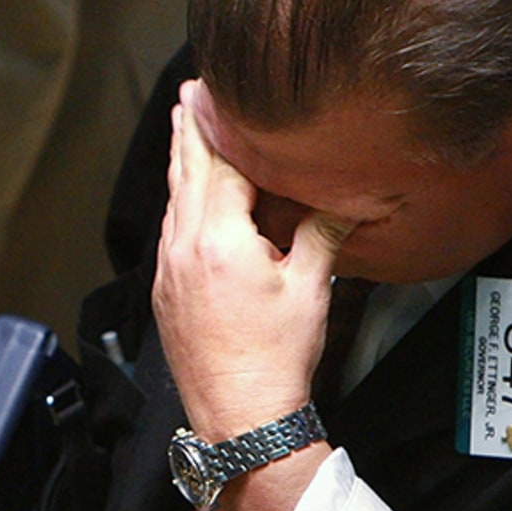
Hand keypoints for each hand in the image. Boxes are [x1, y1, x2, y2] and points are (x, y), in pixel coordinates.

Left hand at [152, 80, 354, 439]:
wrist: (239, 416)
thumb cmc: (275, 358)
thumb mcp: (310, 286)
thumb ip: (322, 231)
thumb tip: (347, 197)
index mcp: (219, 240)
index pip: (223, 167)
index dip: (226, 127)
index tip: (219, 94)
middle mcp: (183, 249)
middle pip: (188, 176)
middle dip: (191, 133)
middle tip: (189, 96)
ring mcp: (167, 272)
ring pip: (174, 203)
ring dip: (181, 165)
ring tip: (183, 134)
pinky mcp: (164, 293)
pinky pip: (169, 233)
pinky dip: (178, 204)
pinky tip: (184, 199)